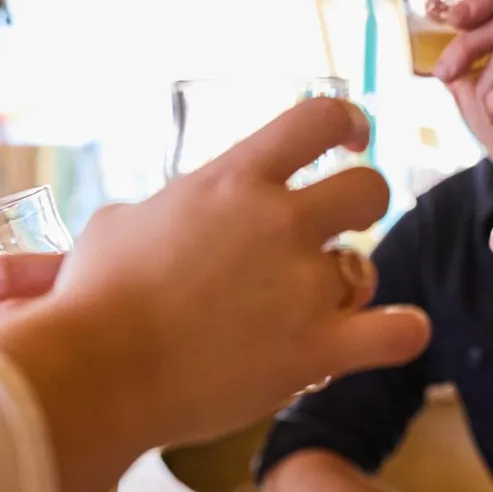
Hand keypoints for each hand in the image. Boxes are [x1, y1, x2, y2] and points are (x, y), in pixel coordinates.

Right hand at [0, 97, 432, 455]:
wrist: (96, 372)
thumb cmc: (92, 299)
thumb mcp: (119, 223)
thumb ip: (165, 211)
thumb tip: (163, 220)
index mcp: (233, 179)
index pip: (318, 119)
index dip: (347, 122)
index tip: (352, 136)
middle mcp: (279, 222)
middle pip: (369, 189)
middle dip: (359, 208)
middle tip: (333, 234)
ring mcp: (303, 286)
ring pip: (369, 268)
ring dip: (349, 285)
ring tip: (313, 309)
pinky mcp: (316, 349)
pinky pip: (399, 332)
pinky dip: (400, 333)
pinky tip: (386, 336)